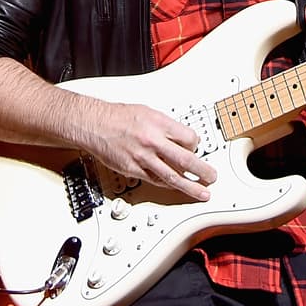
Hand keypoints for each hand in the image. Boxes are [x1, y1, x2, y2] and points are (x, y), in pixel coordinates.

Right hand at [80, 99, 217, 201]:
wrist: (94, 124)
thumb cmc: (118, 116)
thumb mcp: (149, 112)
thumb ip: (166, 126)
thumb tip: (181, 138)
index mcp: (159, 124)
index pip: (189, 138)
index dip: (196, 146)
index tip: (197, 149)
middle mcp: (153, 141)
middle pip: (185, 160)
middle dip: (202, 171)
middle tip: (212, 177)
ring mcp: (143, 158)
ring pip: (172, 176)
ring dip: (189, 186)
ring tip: (201, 192)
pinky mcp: (133, 169)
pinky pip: (155, 180)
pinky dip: (167, 184)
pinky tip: (175, 187)